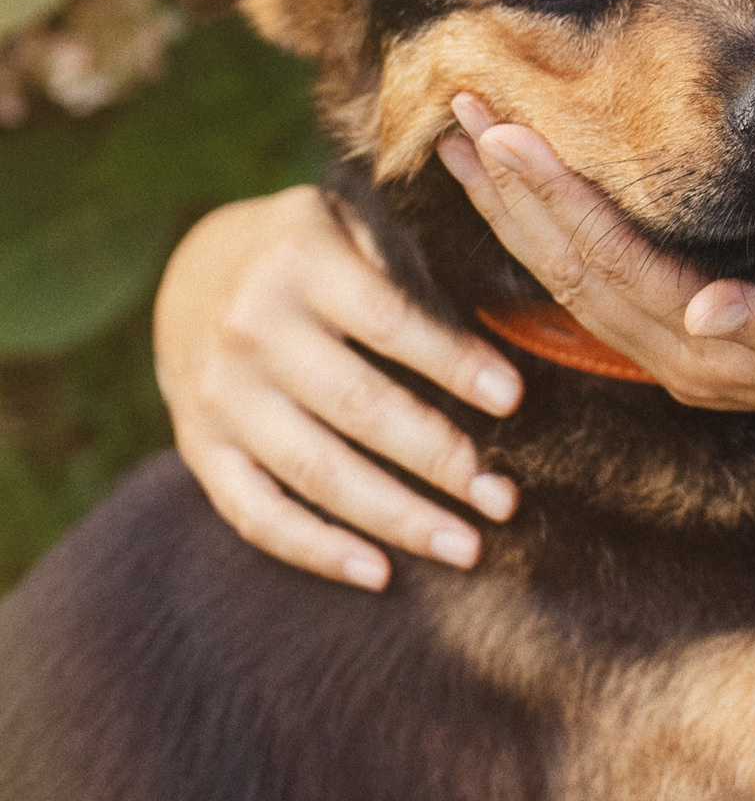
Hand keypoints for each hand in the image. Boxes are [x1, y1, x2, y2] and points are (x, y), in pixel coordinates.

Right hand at [153, 187, 524, 587]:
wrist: (191, 273)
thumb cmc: (312, 253)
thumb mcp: (354, 227)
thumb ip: (412, 270)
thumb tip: (515, 336)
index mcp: (301, 260)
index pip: (387, 319)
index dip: (452, 362)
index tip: (513, 401)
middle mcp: (252, 327)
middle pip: (358, 406)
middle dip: (439, 458)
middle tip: (504, 498)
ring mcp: (219, 395)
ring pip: (315, 471)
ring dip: (397, 517)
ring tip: (466, 547)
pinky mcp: (199, 449)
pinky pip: (256, 514)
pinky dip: (317, 550)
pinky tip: (380, 573)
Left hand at [435, 98, 754, 453]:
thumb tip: (702, 314)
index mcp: (715, 351)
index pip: (609, 263)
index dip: (551, 198)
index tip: (500, 132)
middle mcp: (684, 355)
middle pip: (571, 268)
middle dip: (509, 195)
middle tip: (455, 111)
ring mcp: (688, 349)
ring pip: (579, 274)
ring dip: (521, 211)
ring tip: (473, 143)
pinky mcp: (703, 334)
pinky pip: (609, 277)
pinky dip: (563, 229)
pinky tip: (541, 196)